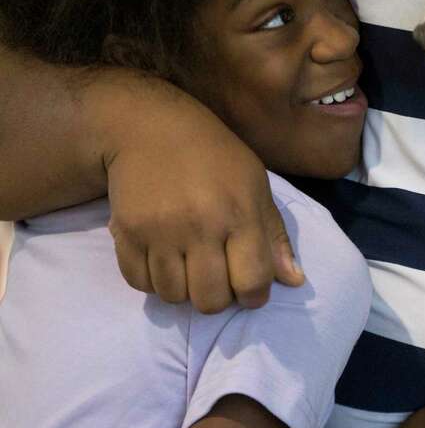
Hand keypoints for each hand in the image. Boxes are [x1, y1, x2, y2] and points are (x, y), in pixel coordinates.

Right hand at [97, 75, 303, 312]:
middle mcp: (200, 225)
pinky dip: (152, 281)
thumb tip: (293, 281)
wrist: (151, 128)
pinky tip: (163, 259)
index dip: (255, 296)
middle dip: (218, 298)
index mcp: (240, 213)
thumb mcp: (256, 187)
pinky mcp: (126, 232)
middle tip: (217, 278)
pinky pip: (139, 283)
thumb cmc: (216, 158)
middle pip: (211, 299)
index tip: (249, 290)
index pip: (253, 281)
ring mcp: (160, 230)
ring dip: (183, 290)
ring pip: (173, 296)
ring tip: (189, 266)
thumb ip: (274, 236)